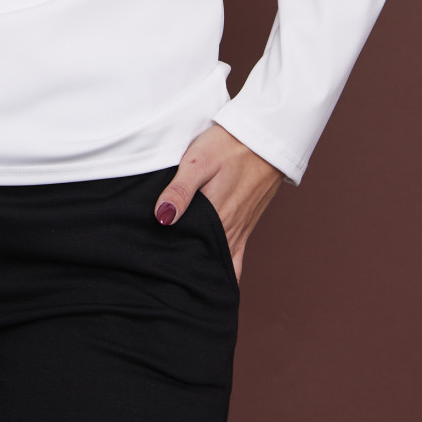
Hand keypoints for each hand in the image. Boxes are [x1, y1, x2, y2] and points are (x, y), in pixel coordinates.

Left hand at [152, 123, 283, 283]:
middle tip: (165, 282)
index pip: (191, 254)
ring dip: (205, 272)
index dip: (173, 264)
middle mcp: (230, 231)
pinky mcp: (246, 224)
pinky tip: (213, 274)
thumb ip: (180, 191)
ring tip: (183, 283)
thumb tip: (162, 219)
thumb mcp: (198, 162)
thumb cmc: (229, 145)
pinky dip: (226, 270)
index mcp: (217, 219)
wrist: (264, 137)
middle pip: (205, 262)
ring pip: (221, 263)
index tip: (157, 272)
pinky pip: (237, 259)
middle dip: (187, 273)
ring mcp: (240, 229)